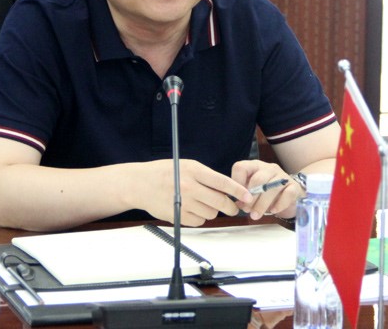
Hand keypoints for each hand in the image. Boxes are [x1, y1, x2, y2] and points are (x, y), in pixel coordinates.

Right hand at [136, 159, 250, 225]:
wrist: (139, 184)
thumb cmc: (164, 172)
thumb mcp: (186, 166)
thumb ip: (205, 176)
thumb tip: (226, 189)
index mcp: (194, 171)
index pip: (222, 182)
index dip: (238, 190)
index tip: (248, 195)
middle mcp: (189, 187)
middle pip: (220, 201)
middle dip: (231, 207)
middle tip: (234, 207)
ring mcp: (183, 202)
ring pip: (210, 213)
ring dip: (211, 210)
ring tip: (200, 202)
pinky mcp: (178, 216)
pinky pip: (198, 221)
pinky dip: (199, 217)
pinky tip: (190, 208)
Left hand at [231, 159, 303, 220]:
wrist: (291, 193)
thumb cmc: (267, 193)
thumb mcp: (254, 192)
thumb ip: (245, 196)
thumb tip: (238, 204)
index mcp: (255, 166)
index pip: (241, 168)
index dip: (237, 182)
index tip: (238, 197)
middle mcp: (269, 168)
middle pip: (258, 179)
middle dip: (251, 197)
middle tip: (247, 210)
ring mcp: (283, 176)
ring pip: (271, 188)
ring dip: (262, 204)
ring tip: (256, 216)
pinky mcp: (294, 187)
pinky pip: (288, 194)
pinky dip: (279, 204)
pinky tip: (273, 211)